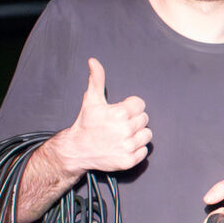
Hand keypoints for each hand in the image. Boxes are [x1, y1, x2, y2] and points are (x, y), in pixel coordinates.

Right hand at [53, 59, 150, 173]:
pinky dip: (136, 150)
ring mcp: (127, 146)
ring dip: (137, 135)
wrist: (76, 150)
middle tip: (119, 125)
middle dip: (133, 120)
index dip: (130, 107)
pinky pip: (144, 151)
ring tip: (122, 135)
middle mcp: (125, 130)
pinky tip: (123, 146)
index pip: (140, 105)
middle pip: (144, 119)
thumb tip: (94, 61)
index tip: (120, 112)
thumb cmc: (85, 124)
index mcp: (120, 113)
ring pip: (147, 135)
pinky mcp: (128, 160)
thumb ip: (97, 79)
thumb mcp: (91, 100)